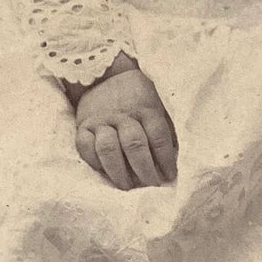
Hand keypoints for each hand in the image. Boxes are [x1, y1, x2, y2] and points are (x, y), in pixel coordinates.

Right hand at [71, 56, 177, 188]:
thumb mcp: (157, 103)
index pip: (158, 137)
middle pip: (134, 145)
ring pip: (108, 148)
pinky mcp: (83, 125)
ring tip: (127, 186)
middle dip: (144, 170)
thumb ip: (166, 126)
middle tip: (150, 186)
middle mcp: (123, 115)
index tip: (169, 176)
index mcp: (146, 108)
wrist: (105, 75)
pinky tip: (104, 172)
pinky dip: (95, 162)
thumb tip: (178, 156)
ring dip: (119, 172)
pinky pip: (85, 147)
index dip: (165, 159)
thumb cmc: (138, 97)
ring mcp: (101, 120)